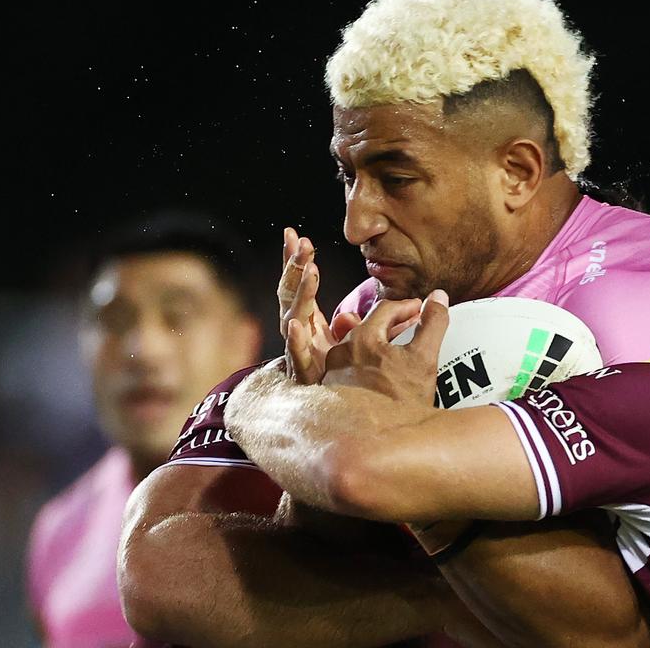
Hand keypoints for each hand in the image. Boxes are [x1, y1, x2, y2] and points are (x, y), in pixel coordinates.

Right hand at [277, 227, 361, 383]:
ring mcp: (297, 352)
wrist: (325, 416)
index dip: (293, 261)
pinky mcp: (303, 373)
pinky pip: (297, 354)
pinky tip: (297, 324)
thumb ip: (359, 323)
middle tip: (303, 245)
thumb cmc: (337, 375)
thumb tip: (360, 311)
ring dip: (301, 293)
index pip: (297, 284)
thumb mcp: (353, 342)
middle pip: (290, 294)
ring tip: (309, 269)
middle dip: (295, 268)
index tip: (292, 233)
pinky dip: (296, 340)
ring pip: (293, 318)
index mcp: (306, 321)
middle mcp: (296, 332)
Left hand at [321, 290, 449, 403]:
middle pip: (368, 328)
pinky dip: (363, 367)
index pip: (386, 309)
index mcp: (363, 338)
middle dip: (391, 324)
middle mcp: (341, 353)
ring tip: (393, 351)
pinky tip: (376, 379)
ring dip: (375, 345)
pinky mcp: (331, 397)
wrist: (374, 446)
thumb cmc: (398, 402)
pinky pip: (347, 372)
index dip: (407, 306)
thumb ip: (433, 323)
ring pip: (355, 350)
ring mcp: (333, 376)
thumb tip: (439, 295)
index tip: (420, 309)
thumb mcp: (423, 359)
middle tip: (411, 327)